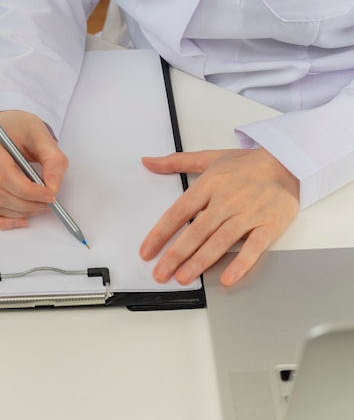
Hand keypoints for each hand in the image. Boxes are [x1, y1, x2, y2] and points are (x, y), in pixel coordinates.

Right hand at [0, 110, 68, 229]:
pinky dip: (0, 222)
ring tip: (38, 207)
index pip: (4, 175)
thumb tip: (52, 188)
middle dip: (26, 204)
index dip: (28, 191)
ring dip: (18, 213)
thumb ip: (53, 160)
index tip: (49, 195)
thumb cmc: (20, 128)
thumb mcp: (42, 136)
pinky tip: (20, 220)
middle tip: (47, 204)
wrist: (6, 127)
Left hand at [139, 148, 299, 285]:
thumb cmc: (247, 164)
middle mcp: (227, 200)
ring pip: (220, 241)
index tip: (147, 251)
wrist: (289, 162)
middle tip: (161, 273)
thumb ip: (175, 162)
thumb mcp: (208, 158)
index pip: (178, 212)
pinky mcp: (269, 225)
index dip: (160, 233)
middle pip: (196, 230)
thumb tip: (148, 162)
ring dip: (200, 261)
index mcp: (209, 184)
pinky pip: (254, 247)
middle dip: (176, 254)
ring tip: (183, 277)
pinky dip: (241, 263)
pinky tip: (227, 278)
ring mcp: (248, 213)